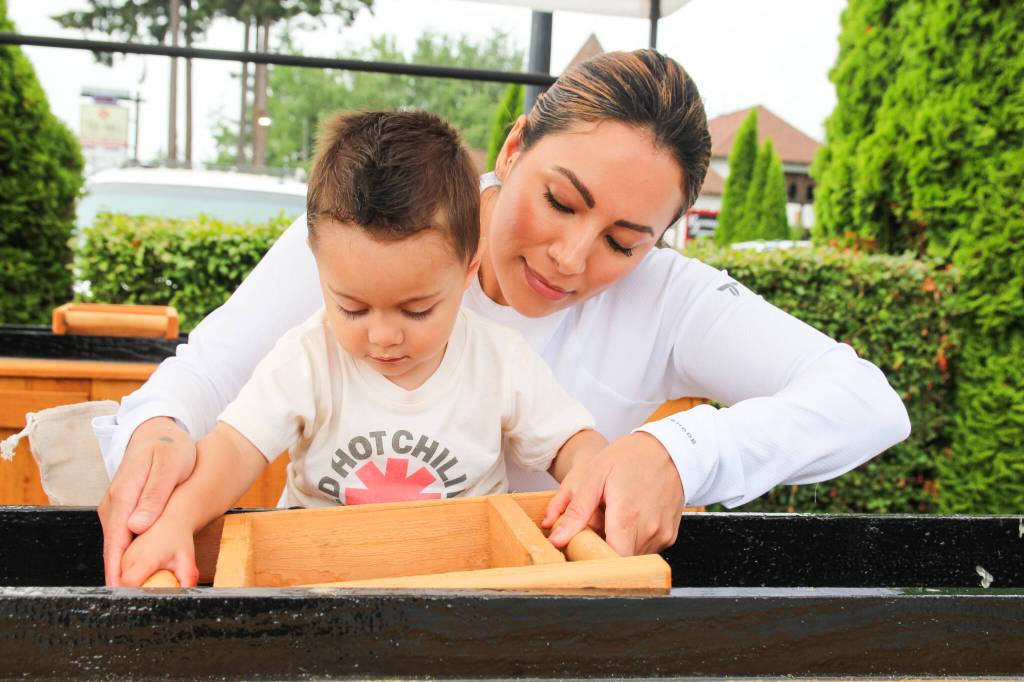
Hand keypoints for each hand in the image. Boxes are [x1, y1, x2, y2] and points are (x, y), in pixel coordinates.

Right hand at [97, 416, 196, 585]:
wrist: (158, 432)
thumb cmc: (168, 447)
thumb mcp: (169, 467)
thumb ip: (153, 496)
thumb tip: (136, 527)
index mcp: (123, 496)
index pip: (115, 542)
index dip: (117, 570)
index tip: (121, 593)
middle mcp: (112, 506)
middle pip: (112, 550)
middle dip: (120, 577)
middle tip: (132, 604)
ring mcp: (114, 510)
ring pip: (116, 547)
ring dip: (123, 569)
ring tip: (136, 595)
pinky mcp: (120, 511)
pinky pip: (122, 539)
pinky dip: (128, 556)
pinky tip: (138, 572)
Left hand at [542, 432, 683, 555]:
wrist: (667, 448)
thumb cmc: (630, 457)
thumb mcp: (594, 476)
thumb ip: (575, 511)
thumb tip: (556, 539)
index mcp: (628, 516)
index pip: (611, 562)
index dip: (594, 559)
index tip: (584, 547)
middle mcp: (650, 530)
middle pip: (620, 560)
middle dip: (604, 548)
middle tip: (597, 524)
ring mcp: (663, 534)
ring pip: (634, 556)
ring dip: (619, 544)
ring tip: (615, 518)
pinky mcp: (670, 535)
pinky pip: (646, 548)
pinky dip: (634, 539)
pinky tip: (630, 518)